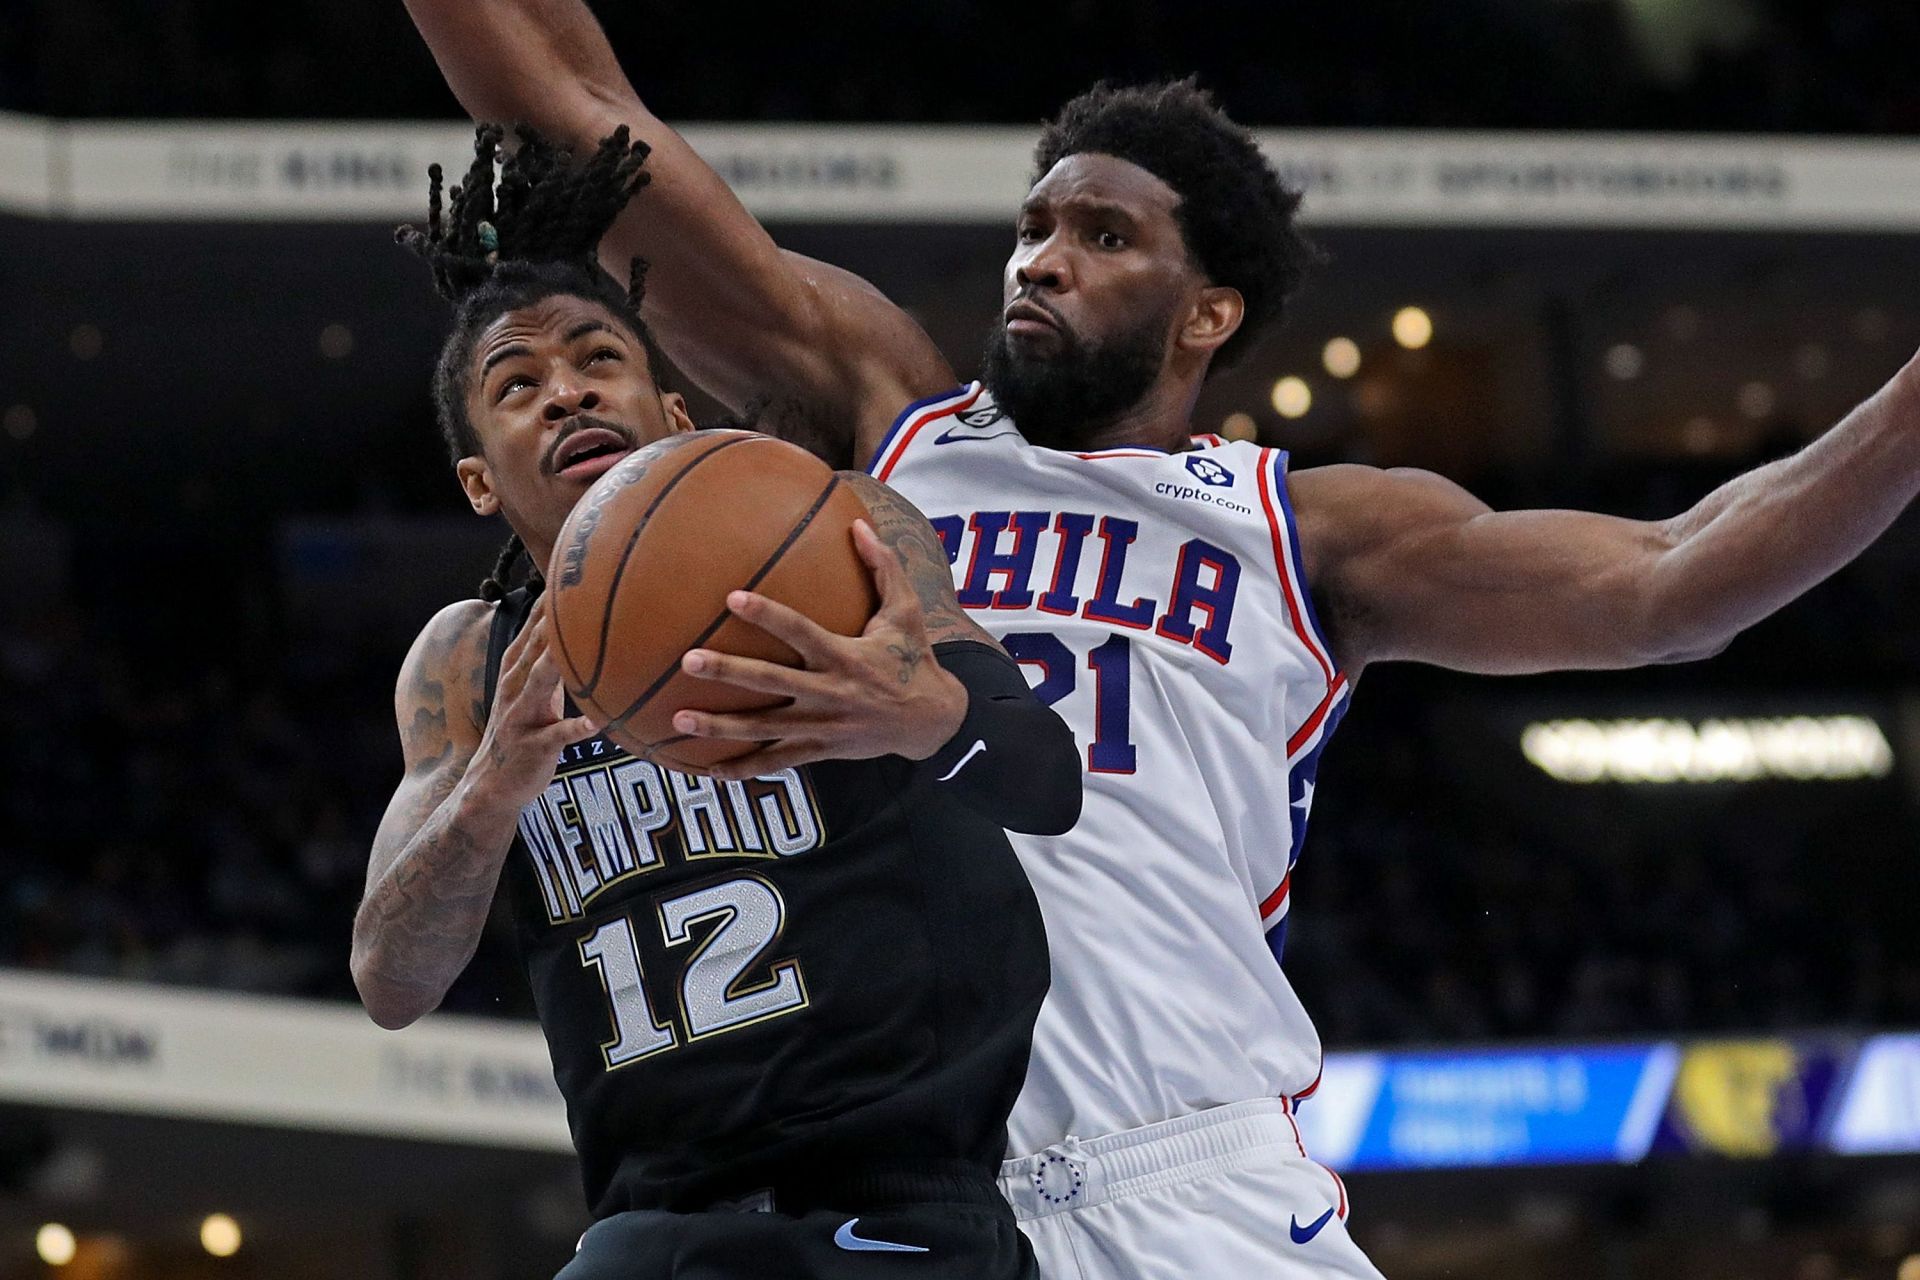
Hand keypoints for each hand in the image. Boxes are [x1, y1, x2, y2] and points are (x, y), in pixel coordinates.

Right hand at [468, 599, 596, 809]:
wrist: (490, 785)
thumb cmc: (524, 730)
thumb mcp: (535, 691)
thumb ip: (553, 661)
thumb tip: (583, 632)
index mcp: (517, 669)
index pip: (534, 625)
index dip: (551, 597)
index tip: (572, 565)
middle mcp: (516, 686)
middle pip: (535, 645)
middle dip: (553, 617)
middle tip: (578, 588)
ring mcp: (523, 715)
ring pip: (541, 682)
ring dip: (557, 663)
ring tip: (579, 642)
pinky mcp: (534, 746)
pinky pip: (558, 735)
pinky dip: (577, 728)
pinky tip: (598, 723)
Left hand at [672, 520, 967, 779]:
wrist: (931, 721)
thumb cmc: (913, 659)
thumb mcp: (906, 612)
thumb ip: (883, 567)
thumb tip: (859, 524)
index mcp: (845, 655)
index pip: (800, 631)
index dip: (768, 615)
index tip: (732, 598)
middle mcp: (830, 692)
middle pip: (771, 682)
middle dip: (729, 671)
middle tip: (689, 660)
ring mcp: (822, 725)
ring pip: (764, 729)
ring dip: (721, 727)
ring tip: (679, 720)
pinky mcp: (821, 750)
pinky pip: (777, 762)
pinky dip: (744, 768)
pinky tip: (709, 770)